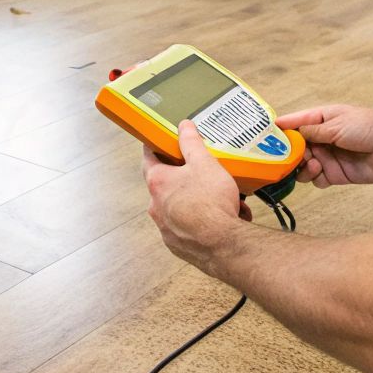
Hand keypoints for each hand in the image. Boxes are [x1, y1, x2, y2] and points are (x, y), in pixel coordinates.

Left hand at [142, 121, 250, 271]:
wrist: (223, 246)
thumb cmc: (211, 203)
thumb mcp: (205, 163)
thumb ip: (192, 143)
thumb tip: (184, 127)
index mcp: (158, 182)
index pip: (148, 158)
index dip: (155, 148)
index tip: (161, 142)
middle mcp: (156, 206)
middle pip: (165, 184)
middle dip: (184, 178)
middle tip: (202, 172)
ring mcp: (165, 227)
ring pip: (178, 207)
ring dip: (196, 201)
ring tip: (223, 200)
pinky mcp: (177, 244)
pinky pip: (187, 227)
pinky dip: (200, 222)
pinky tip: (221, 219)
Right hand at [279, 105, 372, 187]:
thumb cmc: (368, 127)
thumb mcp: (336, 124)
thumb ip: (312, 130)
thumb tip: (289, 131)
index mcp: (319, 120)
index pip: (293, 124)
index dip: (279, 130)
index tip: (264, 137)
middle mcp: (320, 139)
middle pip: (294, 148)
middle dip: (289, 154)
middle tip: (288, 158)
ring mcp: (327, 157)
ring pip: (302, 166)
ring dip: (302, 166)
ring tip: (313, 163)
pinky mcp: (335, 174)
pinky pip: (316, 179)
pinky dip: (314, 177)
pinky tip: (321, 172)